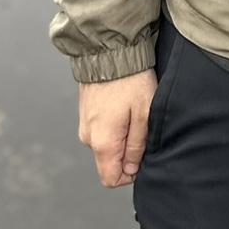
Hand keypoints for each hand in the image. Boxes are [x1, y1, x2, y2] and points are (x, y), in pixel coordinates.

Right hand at [77, 69, 156, 187]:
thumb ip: (137, 146)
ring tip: (134, 111)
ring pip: (106, 143)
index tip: (142, 155)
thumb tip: (132, 169)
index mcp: (102, 142)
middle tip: (142, 127)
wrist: (109, 50)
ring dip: (121, 135)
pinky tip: (124, 104)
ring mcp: (84, 123)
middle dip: (127, 152)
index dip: (129, 174)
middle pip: (109, 161)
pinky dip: (114, 123)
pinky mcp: (85, 112)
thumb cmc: (130, 80)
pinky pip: (100, 128)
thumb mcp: (144, 114)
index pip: (110, 178)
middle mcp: (88, 137)